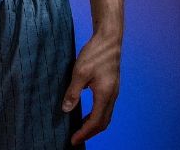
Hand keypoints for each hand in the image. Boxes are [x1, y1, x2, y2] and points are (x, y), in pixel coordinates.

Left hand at [61, 31, 120, 145]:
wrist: (109, 39)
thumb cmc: (95, 53)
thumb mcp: (80, 72)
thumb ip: (73, 92)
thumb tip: (66, 109)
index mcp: (105, 95)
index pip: (95, 122)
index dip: (84, 133)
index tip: (73, 140)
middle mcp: (112, 96)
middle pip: (103, 123)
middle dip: (90, 132)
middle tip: (76, 137)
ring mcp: (114, 92)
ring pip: (106, 116)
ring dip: (94, 125)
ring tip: (81, 128)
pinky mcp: (112, 86)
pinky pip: (106, 108)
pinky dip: (97, 115)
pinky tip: (88, 112)